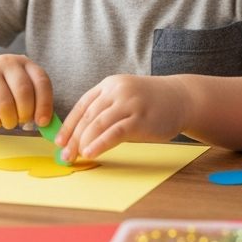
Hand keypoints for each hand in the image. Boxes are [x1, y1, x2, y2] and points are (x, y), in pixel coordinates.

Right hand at [0, 54, 54, 129]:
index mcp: (24, 63)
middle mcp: (6, 63)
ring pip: (5, 104)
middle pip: (23, 93)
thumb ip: (34, 100)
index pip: (41, 82)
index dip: (45, 104)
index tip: (43, 122)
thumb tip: (47, 124)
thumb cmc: (0, 88)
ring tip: (7, 122)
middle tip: (21, 121)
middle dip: (25, 114)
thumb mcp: (18, 86)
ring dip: (9, 121)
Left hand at [56, 75, 189, 161]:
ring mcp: (129, 104)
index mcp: (109, 85)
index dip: (68, 125)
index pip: (82, 105)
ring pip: (98, 124)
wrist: (183, 98)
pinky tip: (91, 153)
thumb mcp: (125, 98)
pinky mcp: (140, 118)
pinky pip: (115, 133)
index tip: (59, 141)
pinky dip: (100, 144)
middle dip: (73, 138)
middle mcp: (117, 91)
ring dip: (83, 142)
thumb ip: (107, 110)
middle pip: (88, 116)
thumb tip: (83, 135)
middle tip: (64, 155)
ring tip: (75, 157)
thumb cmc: (152, 103)